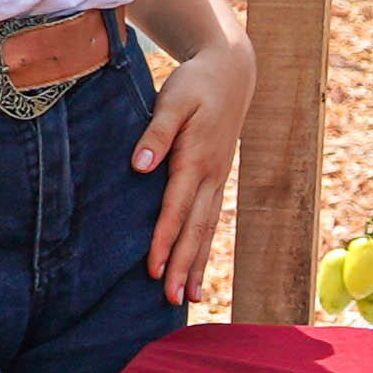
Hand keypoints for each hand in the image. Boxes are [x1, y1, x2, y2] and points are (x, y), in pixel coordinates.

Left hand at [133, 25, 253, 304]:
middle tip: (171, 300)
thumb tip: (140, 166)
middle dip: (182, 265)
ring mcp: (218, 180)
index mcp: (197, 159)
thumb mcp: (174, 99)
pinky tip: (196, 268)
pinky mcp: (218, 179)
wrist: (233, 72)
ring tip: (187, 298)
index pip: (177, 208)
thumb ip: (156, 132)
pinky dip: (203, 247)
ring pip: (207, 229)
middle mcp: (211, 176)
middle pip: (196, 229)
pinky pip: (211, 220)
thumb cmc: (196, 83)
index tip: (151, 270)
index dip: (163, 240)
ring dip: (196, 264)